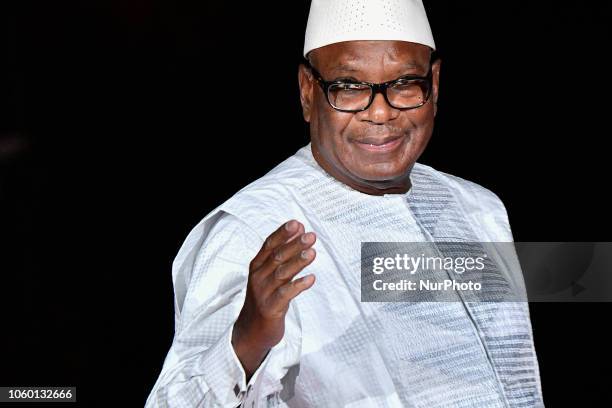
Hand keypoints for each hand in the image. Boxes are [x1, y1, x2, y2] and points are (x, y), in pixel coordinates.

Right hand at [231, 220, 316, 379]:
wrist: (252, 330)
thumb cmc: (264, 298)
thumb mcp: (267, 276)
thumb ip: (280, 258)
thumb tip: (298, 237)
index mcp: (257, 266)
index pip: (269, 245)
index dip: (283, 234)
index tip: (297, 224)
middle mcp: (258, 277)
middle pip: (277, 257)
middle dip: (294, 245)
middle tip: (310, 236)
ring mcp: (263, 293)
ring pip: (281, 273)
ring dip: (297, 262)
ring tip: (312, 252)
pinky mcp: (270, 308)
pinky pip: (285, 294)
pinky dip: (298, 285)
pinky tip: (311, 279)